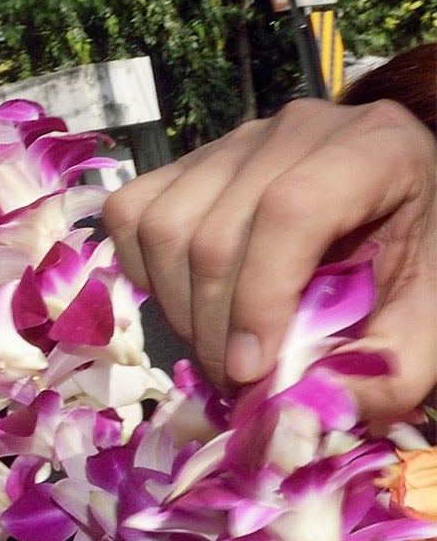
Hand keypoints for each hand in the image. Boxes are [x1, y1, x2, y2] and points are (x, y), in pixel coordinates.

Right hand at [105, 97, 436, 420]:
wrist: (396, 211)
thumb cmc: (414, 263)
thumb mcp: (428, 323)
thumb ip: (388, 371)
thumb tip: (304, 411)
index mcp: (376, 149)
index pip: (292, 210)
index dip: (260, 297)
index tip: (252, 371)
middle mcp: (297, 129)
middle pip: (214, 232)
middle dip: (213, 328)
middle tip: (237, 384)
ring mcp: (234, 141)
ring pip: (162, 227)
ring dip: (177, 309)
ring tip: (217, 348)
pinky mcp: (188, 162)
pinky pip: (133, 215)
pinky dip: (143, 272)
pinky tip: (186, 299)